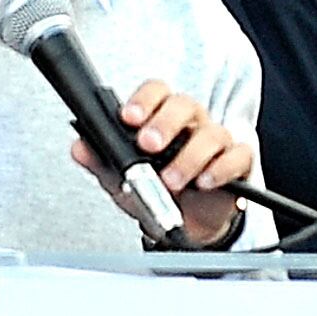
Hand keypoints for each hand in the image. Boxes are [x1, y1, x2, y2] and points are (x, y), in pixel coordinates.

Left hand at [70, 79, 253, 245]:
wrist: (186, 223)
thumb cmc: (156, 190)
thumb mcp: (122, 179)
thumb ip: (101, 161)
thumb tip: (78, 147)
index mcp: (162, 118)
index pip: (157, 92)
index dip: (144, 100)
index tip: (128, 117)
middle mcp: (191, 124)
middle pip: (184, 105)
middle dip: (164, 123)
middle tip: (148, 145)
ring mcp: (216, 142)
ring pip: (211, 133)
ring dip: (189, 156)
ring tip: (171, 179)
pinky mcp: (237, 163)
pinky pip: (238, 156)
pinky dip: (221, 168)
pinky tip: (204, 182)